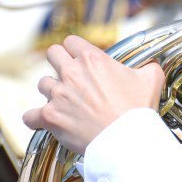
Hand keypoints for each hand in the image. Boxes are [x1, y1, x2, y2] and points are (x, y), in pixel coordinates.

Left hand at [22, 35, 164, 153]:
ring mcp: (58, 95)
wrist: (126, 140)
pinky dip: (35, 118)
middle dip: (59, 62)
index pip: (71, 41)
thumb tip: (151, 66)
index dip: (75, 49)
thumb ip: (148, 67)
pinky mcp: (50, 117)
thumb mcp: (151, 79)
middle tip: (68, 75)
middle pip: (52, 54)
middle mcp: (71, 73)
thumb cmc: (137, 111)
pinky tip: (41, 120)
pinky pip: (30, 115)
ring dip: (51, 90)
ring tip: (62, 100)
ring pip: (42, 83)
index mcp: (92, 59)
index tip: (80, 58)